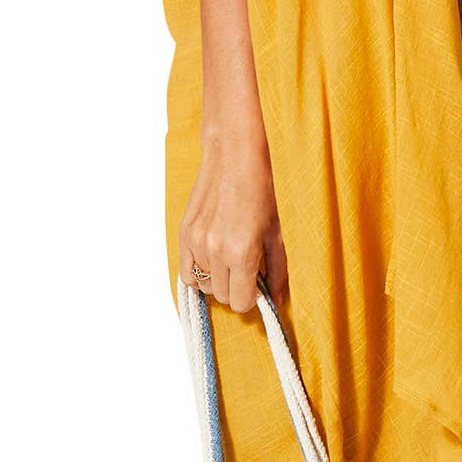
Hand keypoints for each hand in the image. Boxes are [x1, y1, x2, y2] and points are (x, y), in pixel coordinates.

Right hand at [178, 127, 288, 312]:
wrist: (233, 158)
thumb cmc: (260, 192)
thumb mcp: (276, 234)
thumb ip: (277, 272)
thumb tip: (277, 301)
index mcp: (241, 253)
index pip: (240, 303)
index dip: (251, 298)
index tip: (256, 285)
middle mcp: (215, 251)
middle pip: (221, 296)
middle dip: (235, 289)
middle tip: (245, 268)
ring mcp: (196, 243)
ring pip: (204, 286)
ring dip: (217, 279)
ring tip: (229, 257)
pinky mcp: (183, 234)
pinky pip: (186, 273)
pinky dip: (199, 272)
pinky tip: (212, 258)